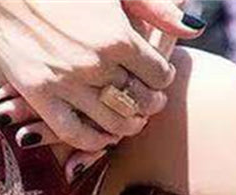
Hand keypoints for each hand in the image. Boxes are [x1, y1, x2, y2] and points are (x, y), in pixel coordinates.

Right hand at [0, 0, 202, 176]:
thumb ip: (157, 6)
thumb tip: (194, 30)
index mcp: (117, 36)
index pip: (158, 75)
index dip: (164, 79)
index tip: (160, 77)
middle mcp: (95, 65)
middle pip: (139, 102)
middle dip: (150, 105)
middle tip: (149, 103)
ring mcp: (67, 84)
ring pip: (112, 122)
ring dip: (127, 126)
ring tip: (130, 120)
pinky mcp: (41, 97)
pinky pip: (75, 133)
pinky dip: (94, 141)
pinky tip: (103, 136)